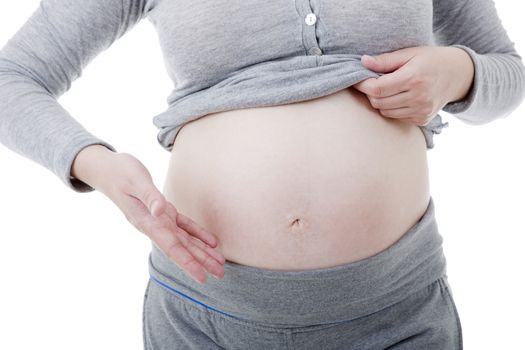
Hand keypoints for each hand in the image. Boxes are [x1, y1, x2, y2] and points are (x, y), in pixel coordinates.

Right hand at [76, 148, 224, 283]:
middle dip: (200, 262)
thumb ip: (150, 196)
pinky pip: (183, 226)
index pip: (171, 247)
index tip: (201, 277)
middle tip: (220, 275)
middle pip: (181, 248)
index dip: (187, 262)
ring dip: (202, 252)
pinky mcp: (163, 211)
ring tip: (219, 264)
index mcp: (147, 222)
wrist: (106, 169)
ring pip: (184, 240)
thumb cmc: (120, 172)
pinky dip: (197, 234)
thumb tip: (160, 211)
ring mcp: (159, 219)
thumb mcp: (136, 181)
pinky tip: (211, 243)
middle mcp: (154, 225)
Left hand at [352, 46, 473, 125]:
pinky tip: (401, 97)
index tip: (357, 79)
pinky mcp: (422, 119)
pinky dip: (393, 108)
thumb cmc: (432, 60)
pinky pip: (396, 117)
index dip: (362, 85)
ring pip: (385, 112)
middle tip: (373, 82)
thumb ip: (385, 60)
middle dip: (371, 93)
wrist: (460, 74)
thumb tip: (363, 61)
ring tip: (388, 88)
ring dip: (381, 101)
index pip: (377, 89)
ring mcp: (421, 111)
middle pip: (378, 102)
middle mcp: (418, 97)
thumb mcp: (410, 53)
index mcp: (413, 78)